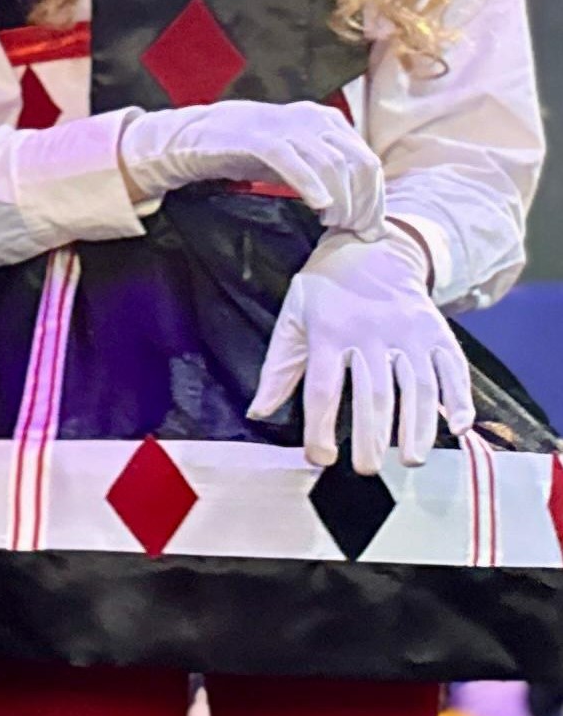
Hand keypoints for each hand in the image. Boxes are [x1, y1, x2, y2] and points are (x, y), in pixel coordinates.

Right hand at [116, 99, 383, 235]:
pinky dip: (310, 184)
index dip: (375, 198)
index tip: (370, 228)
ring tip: (333, 223)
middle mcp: (312, 118)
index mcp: (327, 121)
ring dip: (341, 200)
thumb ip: (329, 171)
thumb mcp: (298, 157)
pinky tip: (319, 205)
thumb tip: (366, 208)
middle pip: (357, 164)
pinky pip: (291, 160)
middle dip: (363, 203)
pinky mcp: (256, 138)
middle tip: (354, 231)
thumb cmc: (250, 152)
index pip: (368, 161)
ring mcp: (284, 126)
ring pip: (331, 164)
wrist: (194, 137)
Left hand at [253, 231, 469, 471]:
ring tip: (410, 461)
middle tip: (367, 469)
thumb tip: (257, 412)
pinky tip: (456, 427)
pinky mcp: (437, 331)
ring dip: (416, 428)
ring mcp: (409, 332)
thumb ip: (279, 369)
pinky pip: (452, 368)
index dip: (321, 428)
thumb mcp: (292, 319)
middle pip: (374, 394)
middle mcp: (371, 333)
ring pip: (416, 387)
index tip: (320, 458)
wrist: (371, 247)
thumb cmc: (324, 291)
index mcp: (329, 332)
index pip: (324, 389)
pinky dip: (458, 398)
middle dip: (372, 437)